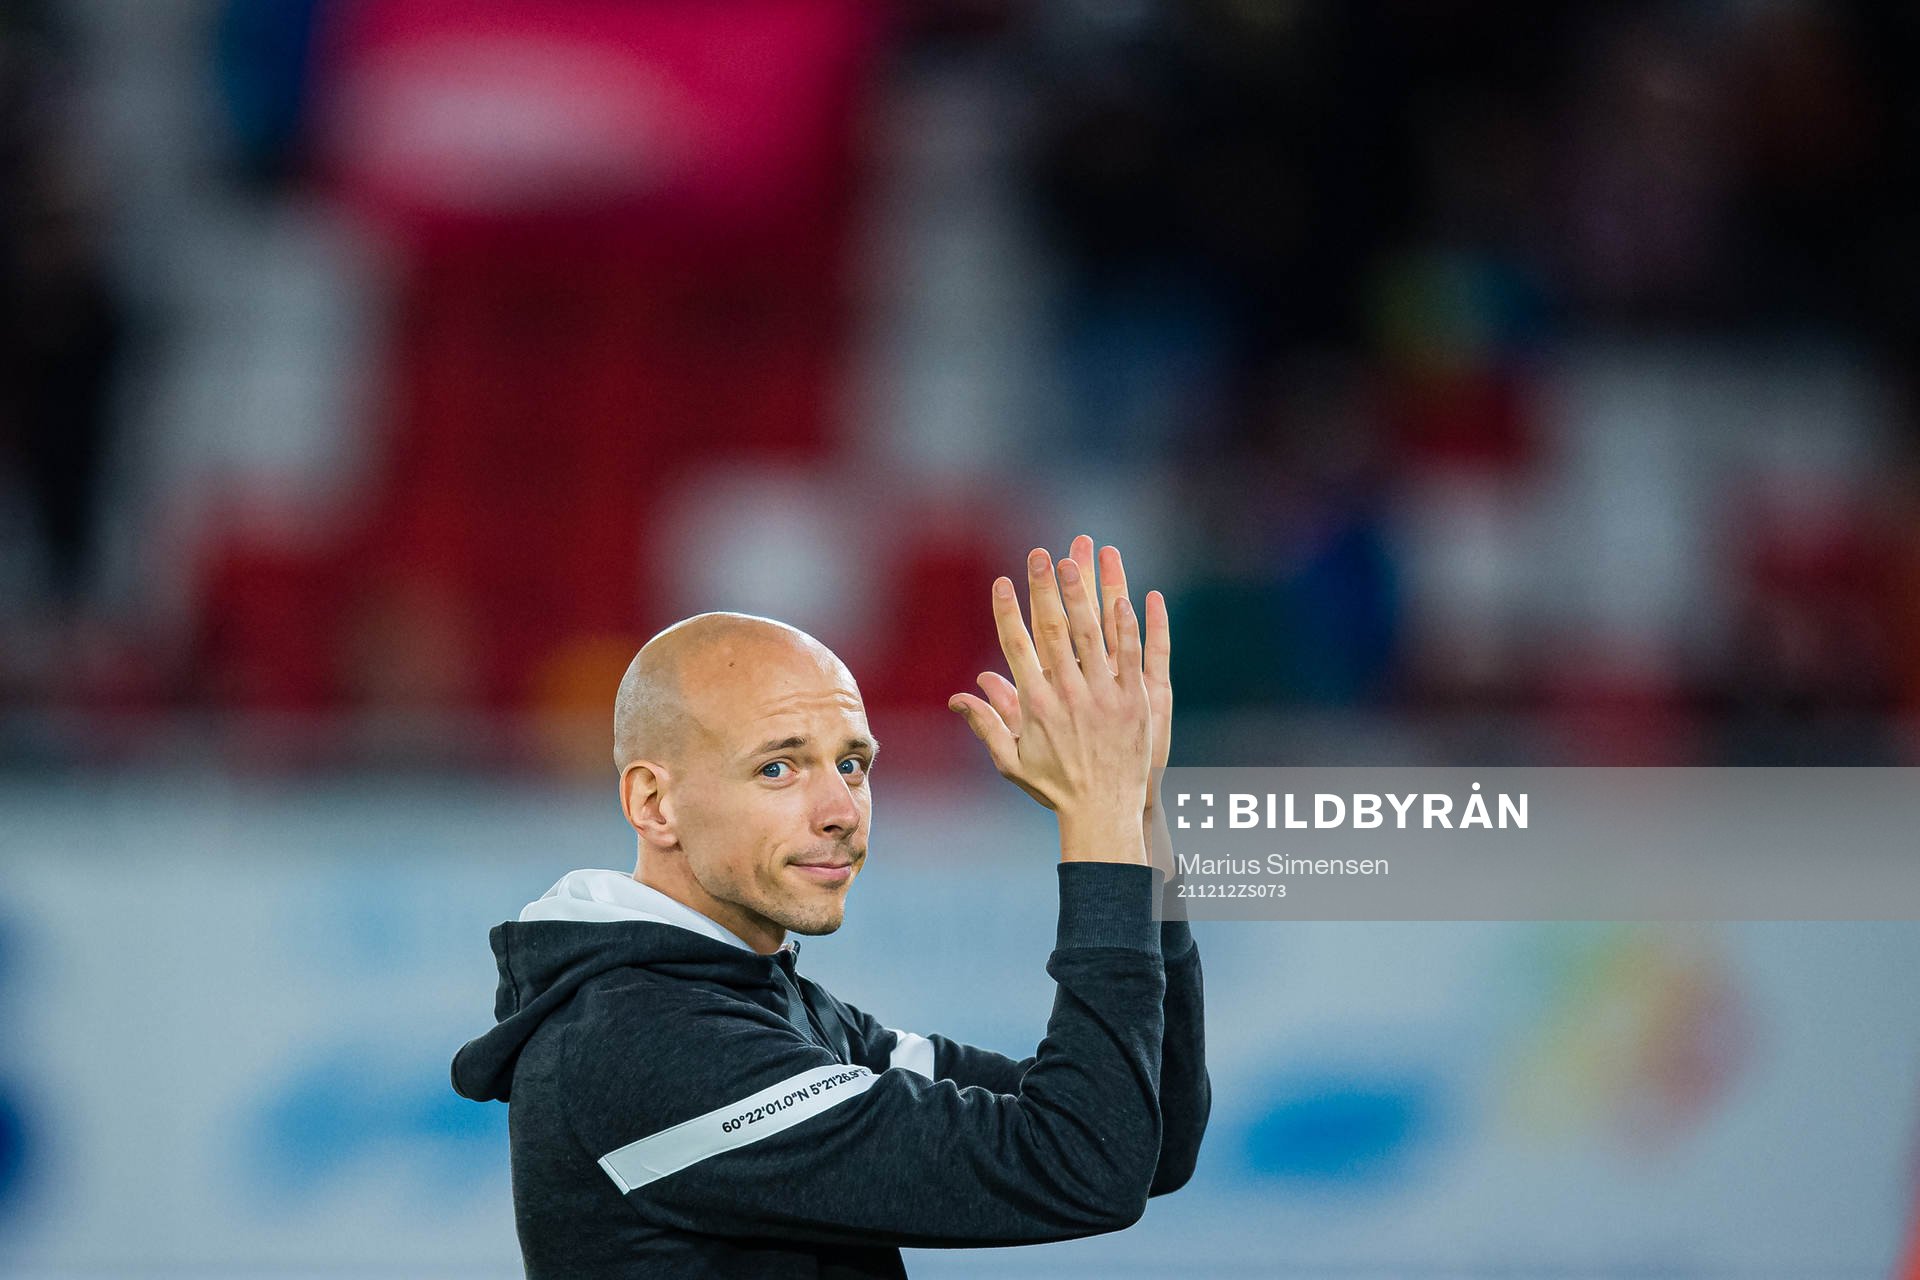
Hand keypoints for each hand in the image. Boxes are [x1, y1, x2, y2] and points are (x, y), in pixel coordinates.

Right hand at [948, 544, 1152, 861]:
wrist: (1105, 813)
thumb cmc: (1056, 788)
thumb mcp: (1012, 761)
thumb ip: (987, 724)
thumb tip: (960, 696)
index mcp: (1037, 705)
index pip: (1018, 647)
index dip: (1009, 612)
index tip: (1002, 582)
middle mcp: (1070, 695)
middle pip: (1056, 630)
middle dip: (1047, 589)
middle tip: (1042, 555)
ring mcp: (1106, 696)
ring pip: (1095, 634)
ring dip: (1086, 594)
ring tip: (1080, 558)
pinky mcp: (1137, 701)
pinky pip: (1134, 656)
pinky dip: (1129, 626)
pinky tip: (1126, 597)